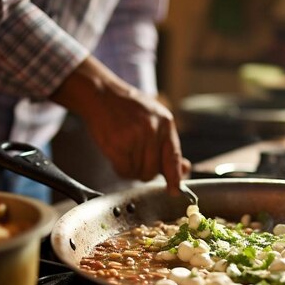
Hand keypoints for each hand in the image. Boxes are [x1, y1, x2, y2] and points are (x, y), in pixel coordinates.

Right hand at [50, 56, 189, 194]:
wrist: (101, 94)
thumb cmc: (128, 108)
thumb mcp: (155, 119)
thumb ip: (168, 145)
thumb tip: (183, 169)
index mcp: (166, 123)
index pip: (173, 157)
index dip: (175, 178)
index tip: (174, 190)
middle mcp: (152, 129)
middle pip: (153, 170)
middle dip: (145, 171)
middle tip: (136, 158)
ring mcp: (135, 136)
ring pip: (138, 172)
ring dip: (131, 169)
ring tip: (125, 150)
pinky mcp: (118, 144)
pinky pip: (123, 170)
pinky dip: (120, 168)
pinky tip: (117, 154)